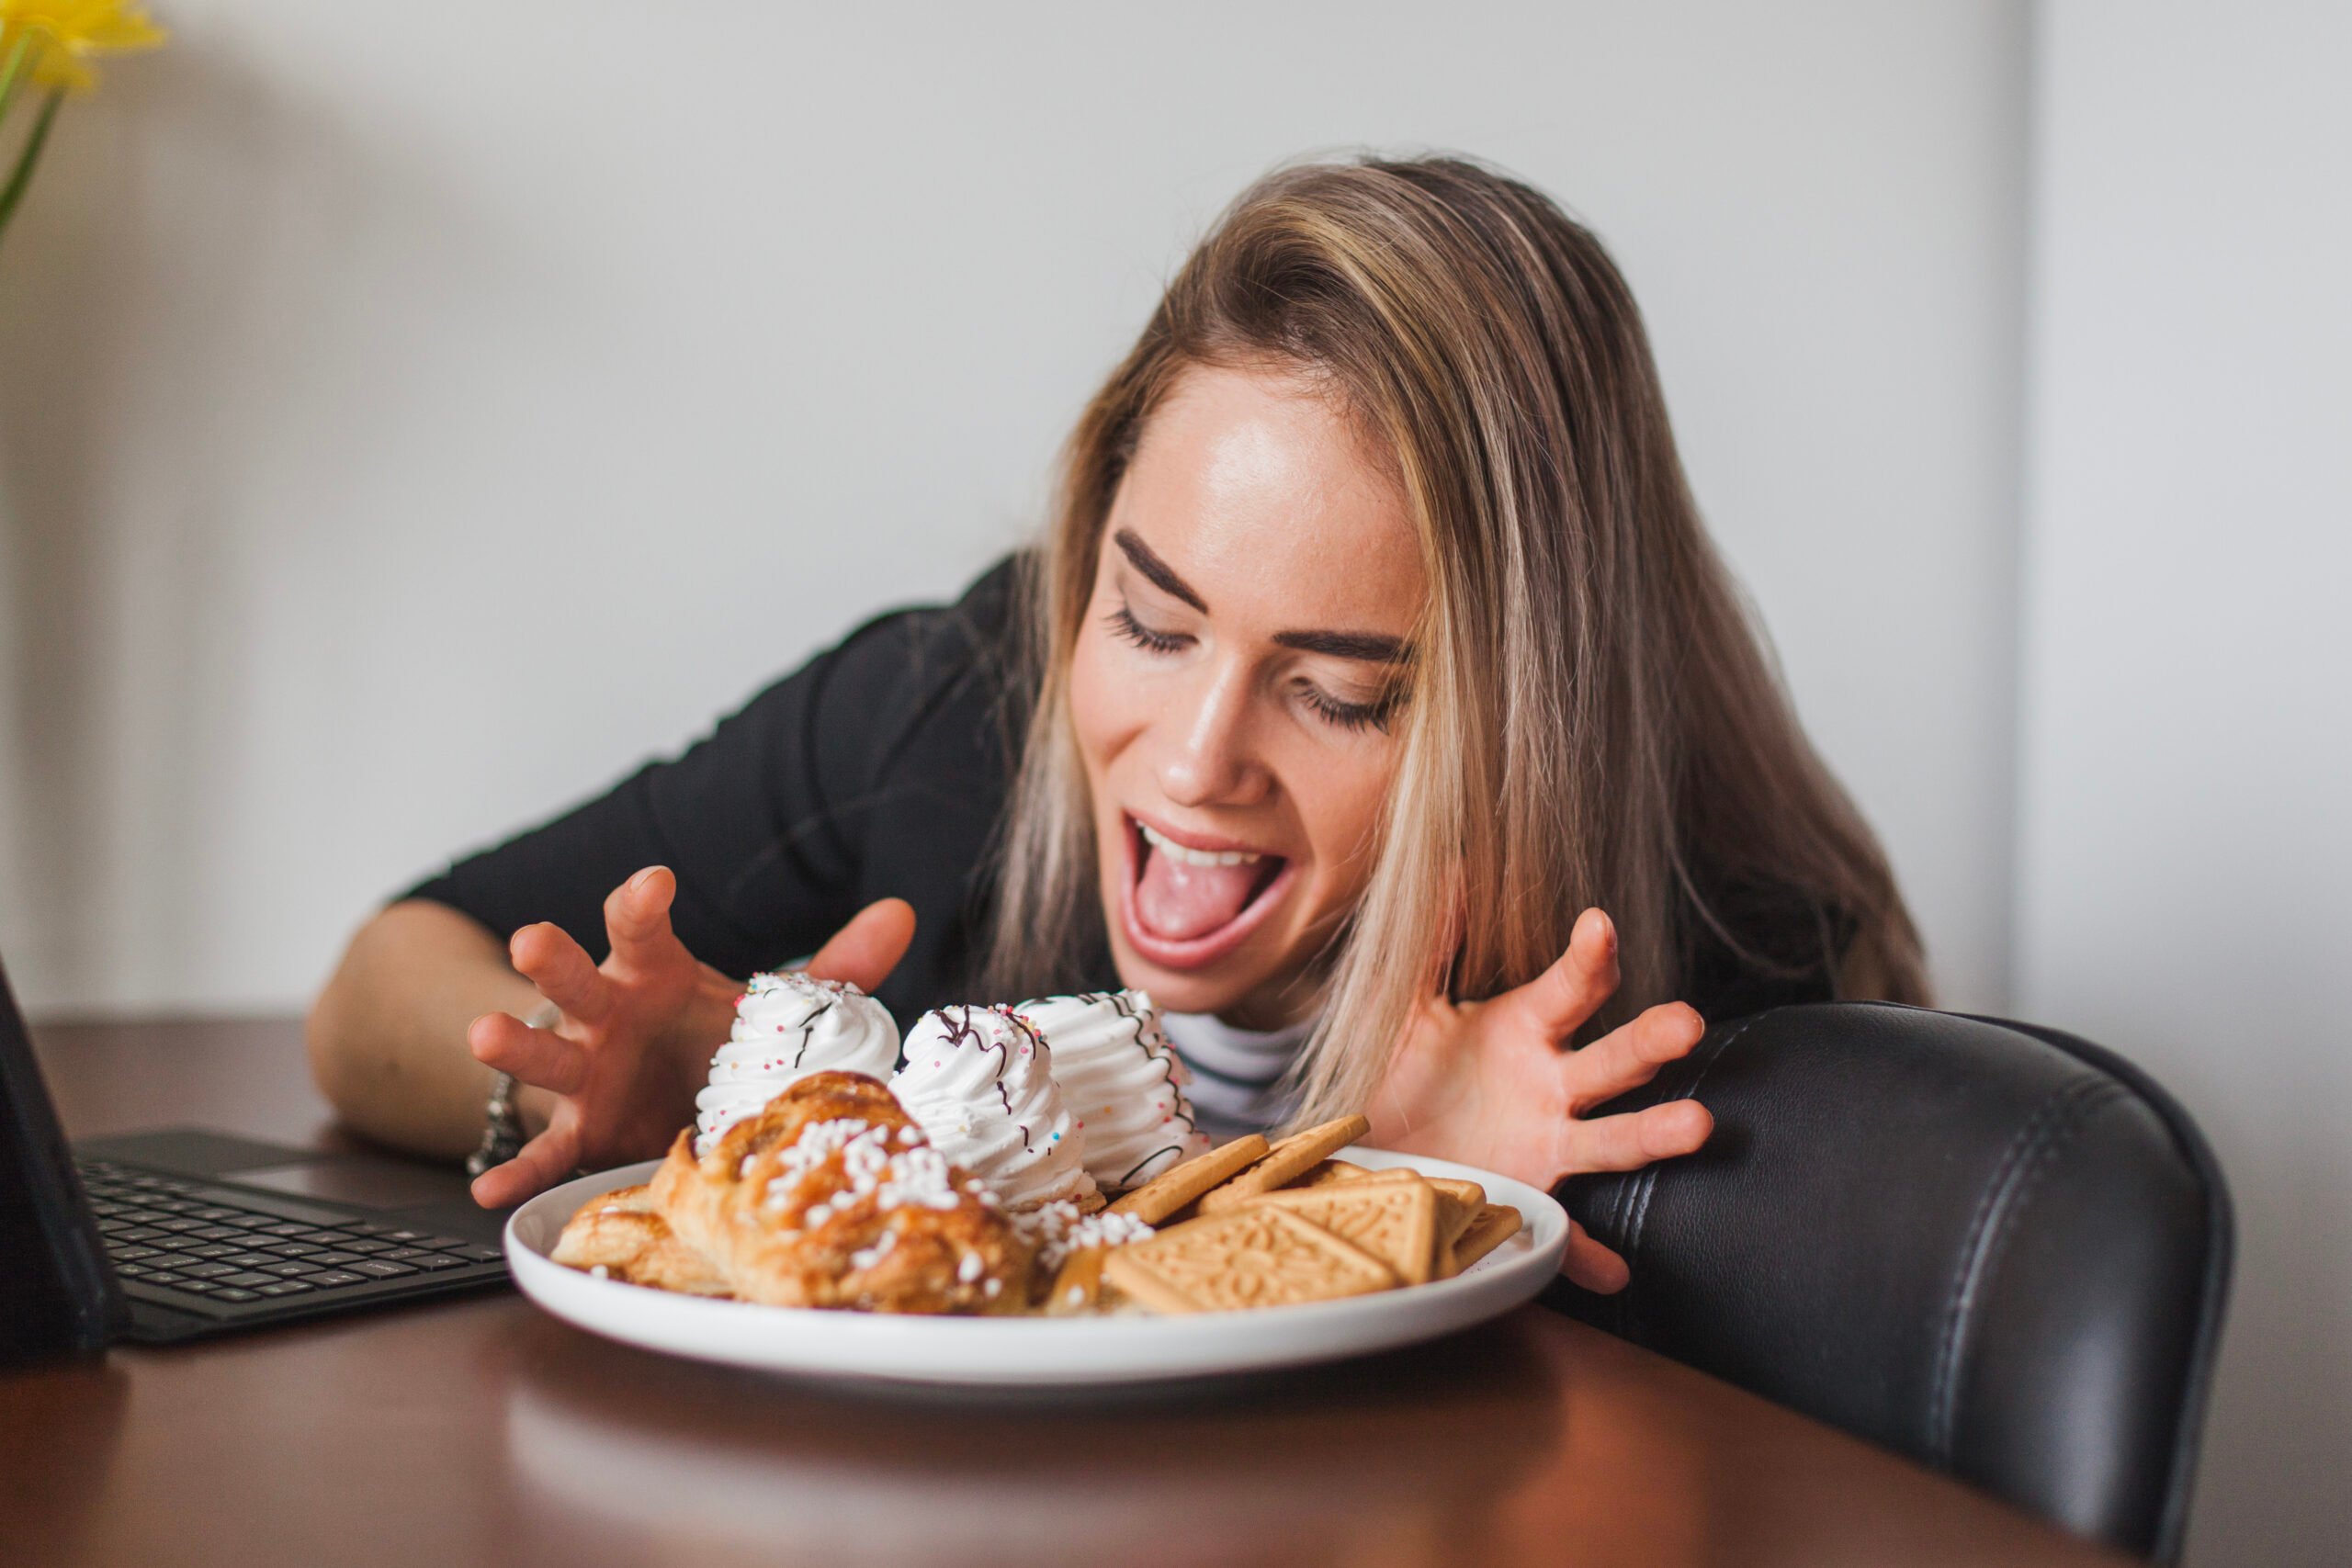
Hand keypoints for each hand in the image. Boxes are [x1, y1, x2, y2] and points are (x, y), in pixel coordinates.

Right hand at [464, 866, 915, 1206]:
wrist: (659, 1091)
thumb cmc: (709, 1035)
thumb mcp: (774, 1005)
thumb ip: (837, 966)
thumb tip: (902, 912)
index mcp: (655, 975)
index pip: (644, 928)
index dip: (643, 903)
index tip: (655, 882)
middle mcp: (608, 1015)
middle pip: (575, 979)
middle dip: (552, 958)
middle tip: (531, 936)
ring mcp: (584, 1074)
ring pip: (544, 1054)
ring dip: (514, 1045)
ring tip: (482, 1036)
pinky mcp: (578, 1132)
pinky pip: (545, 1154)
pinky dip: (517, 1171)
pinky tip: (487, 1190)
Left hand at [1366, 907, 1712, 1293]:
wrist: (1377, 1148)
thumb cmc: (1407, 1068)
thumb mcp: (1407, 1006)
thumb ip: (1432, 944)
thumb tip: (1449, 869)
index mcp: (1526, 1030)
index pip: (1569, 987)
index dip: (1586, 957)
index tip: (1597, 925)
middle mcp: (1551, 1086)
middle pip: (1611, 1060)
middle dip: (1648, 1041)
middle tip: (1687, 1021)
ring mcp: (1549, 1145)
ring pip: (1611, 1138)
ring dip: (1653, 1134)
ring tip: (1699, 1125)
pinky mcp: (1530, 1198)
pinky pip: (1567, 1234)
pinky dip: (1587, 1256)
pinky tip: (1612, 1272)